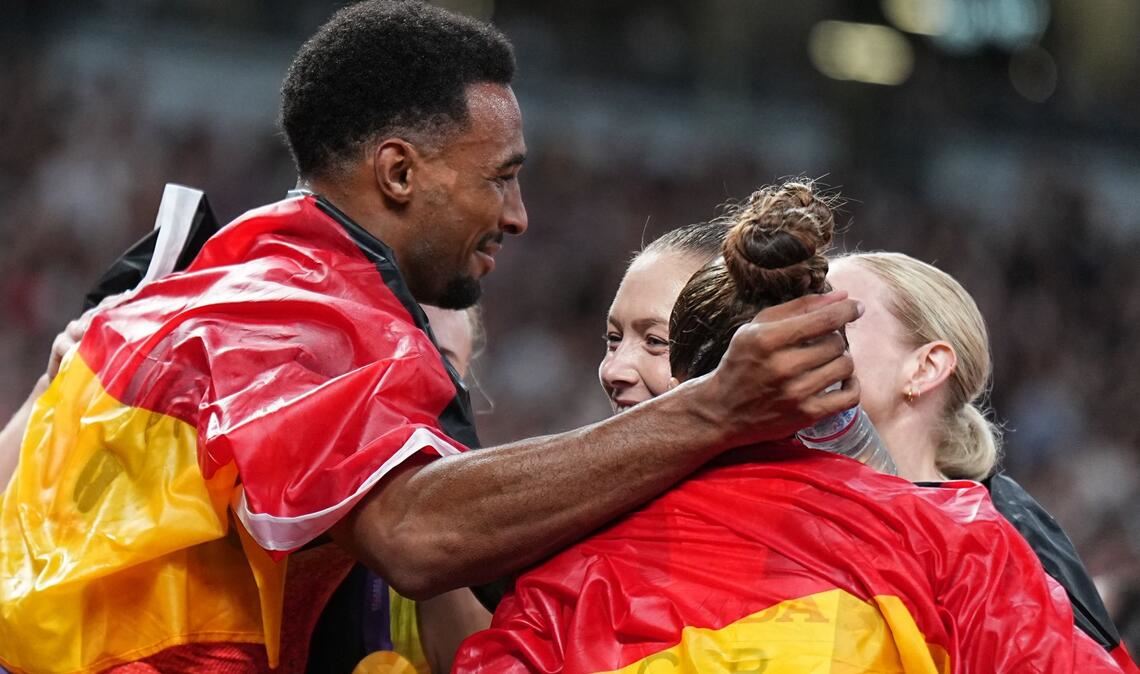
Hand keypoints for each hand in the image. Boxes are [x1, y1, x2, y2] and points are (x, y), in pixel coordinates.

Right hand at [689, 291, 862, 449]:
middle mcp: (781, 366)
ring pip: (845, 367)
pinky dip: (852, 386)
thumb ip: (798, 307)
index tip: (856, 306)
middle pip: (836, 343)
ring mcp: (795, 393)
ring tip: (827, 361)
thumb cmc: (741, 362)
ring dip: (841, 360)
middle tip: (822, 343)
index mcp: (766, 339)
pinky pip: (849, 397)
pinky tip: (841, 381)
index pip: (823, 320)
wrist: (721, 411)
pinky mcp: (805, 416)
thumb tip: (842, 295)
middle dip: (834, 339)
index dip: (846, 310)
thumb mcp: (757, 328)